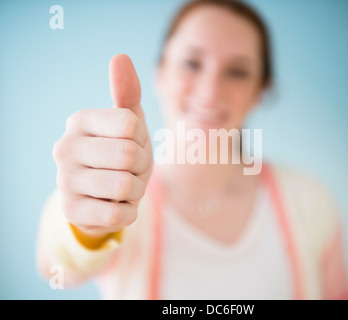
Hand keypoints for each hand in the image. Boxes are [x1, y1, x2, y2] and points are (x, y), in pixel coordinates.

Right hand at [52, 54, 152, 237]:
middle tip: (129, 170)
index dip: (142, 139)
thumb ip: (127, 92)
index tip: (132, 145)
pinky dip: (128, 212)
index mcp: (80, 121)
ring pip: (125, 187)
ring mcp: (63, 181)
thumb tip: (120, 56)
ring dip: (135, 191)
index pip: (131, 125)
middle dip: (141, 167)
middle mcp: (64, 147)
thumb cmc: (121, 152)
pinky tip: (115, 206)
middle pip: (129, 156)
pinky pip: (118, 215)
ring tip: (123, 187)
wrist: (103, 195)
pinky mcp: (71, 211)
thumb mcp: (129, 124)